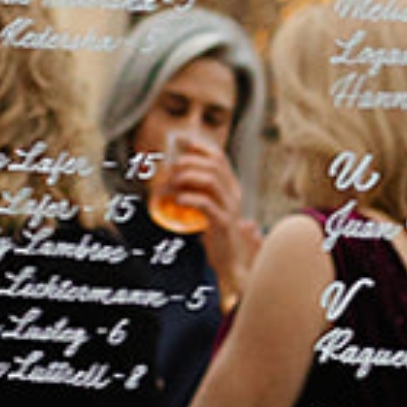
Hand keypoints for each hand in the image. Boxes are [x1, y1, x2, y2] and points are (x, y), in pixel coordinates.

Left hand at [152, 141, 263, 307]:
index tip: (185, 144)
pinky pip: (207, 204)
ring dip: (188, 177)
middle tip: (172, 169)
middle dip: (190, 162)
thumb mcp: (208, 209)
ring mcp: (230, 208)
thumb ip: (197, 193)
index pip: (220, 159)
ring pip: (212, 181)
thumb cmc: (216, 235)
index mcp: (231, 188)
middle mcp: (234, 194)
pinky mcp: (223, 223)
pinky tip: (178, 200)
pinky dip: (191, 198)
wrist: (231, 262)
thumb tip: (173, 176)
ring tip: (173, 183)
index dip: (202, 148)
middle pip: (214, 166)